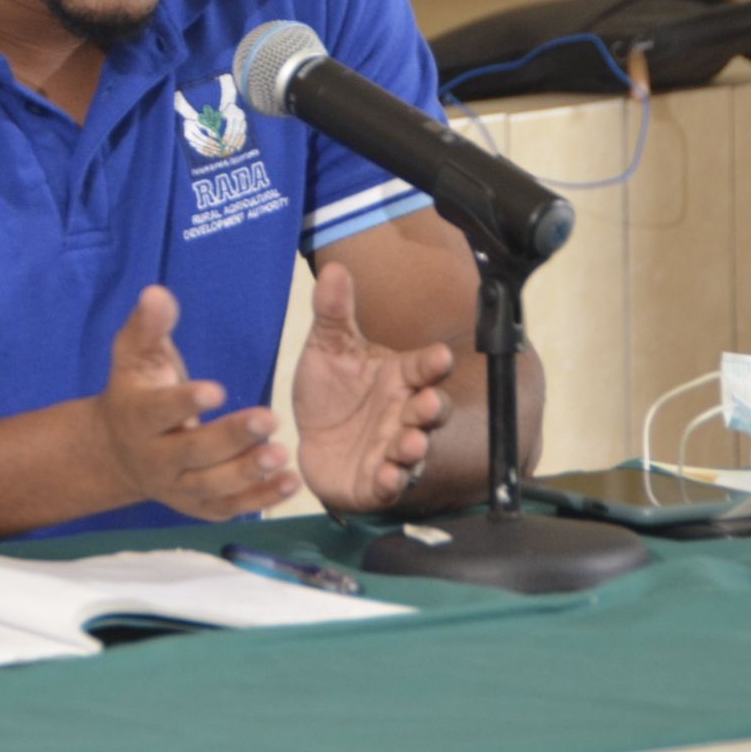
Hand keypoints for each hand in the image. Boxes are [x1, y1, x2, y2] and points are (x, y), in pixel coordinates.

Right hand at [93, 285, 299, 520]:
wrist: (118, 451)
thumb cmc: (137, 388)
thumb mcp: (136, 354)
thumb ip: (150, 325)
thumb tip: (157, 293)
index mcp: (138, 416)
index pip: (159, 411)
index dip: (185, 402)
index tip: (218, 390)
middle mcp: (154, 458)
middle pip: (191, 452)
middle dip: (230, 437)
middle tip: (270, 419)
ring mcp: (176, 488)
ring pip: (211, 486)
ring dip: (247, 473)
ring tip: (282, 455)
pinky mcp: (198, 507)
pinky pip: (229, 508)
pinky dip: (260, 500)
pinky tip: (291, 484)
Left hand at [294, 262, 454, 512]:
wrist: (310, 439)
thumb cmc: (331, 391)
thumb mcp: (328, 347)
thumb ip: (334, 312)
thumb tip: (335, 268)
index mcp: (399, 377)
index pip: (422, 367)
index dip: (432, 363)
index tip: (440, 357)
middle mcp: (404, 413)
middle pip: (429, 410)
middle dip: (433, 408)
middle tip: (430, 403)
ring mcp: (393, 448)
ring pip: (414, 448)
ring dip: (415, 447)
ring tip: (412, 443)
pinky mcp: (377, 481)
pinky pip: (390, 483)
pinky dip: (392, 481)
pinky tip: (388, 476)